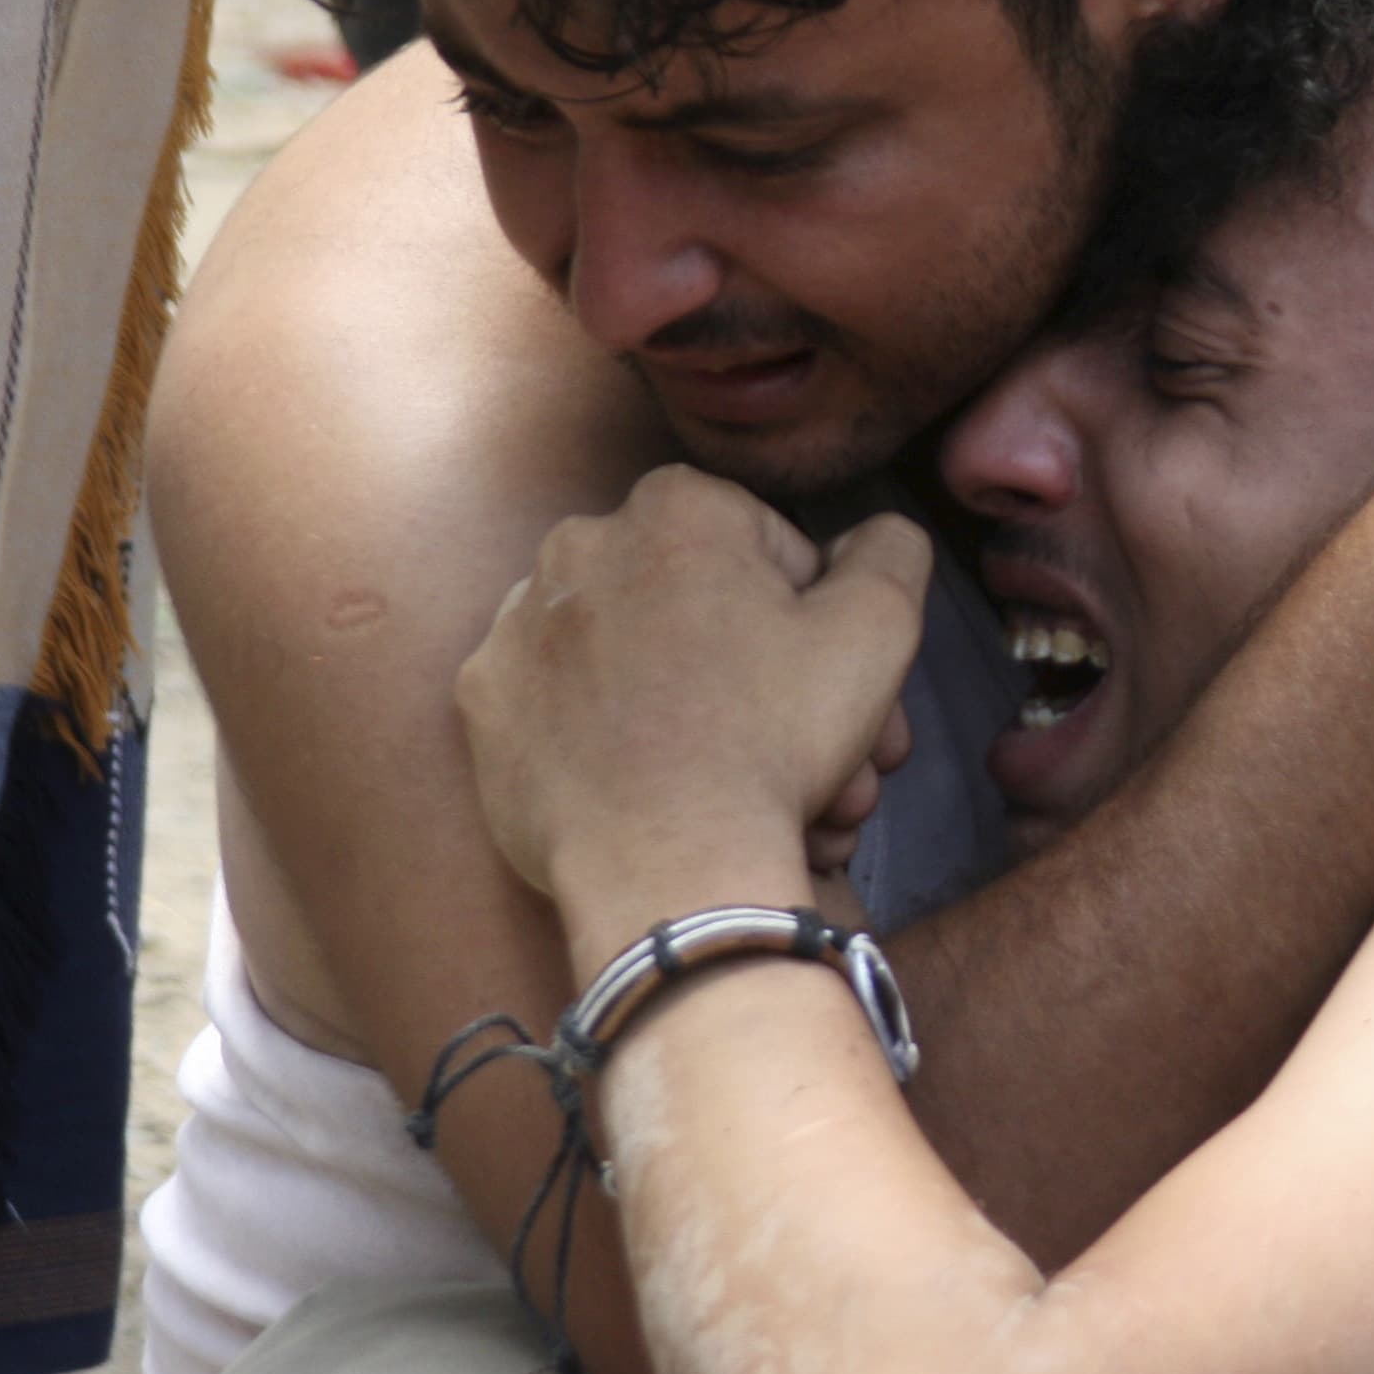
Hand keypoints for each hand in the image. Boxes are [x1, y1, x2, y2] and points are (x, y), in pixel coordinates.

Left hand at [455, 466, 930, 952]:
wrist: (669, 866)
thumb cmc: (774, 739)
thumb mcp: (879, 627)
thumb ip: (890, 552)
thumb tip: (876, 533)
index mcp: (676, 507)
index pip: (774, 554)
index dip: (818, 627)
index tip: (833, 692)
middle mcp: (580, 543)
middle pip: (703, 610)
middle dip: (767, 681)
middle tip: (813, 756)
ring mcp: (517, 625)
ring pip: (637, 658)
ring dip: (696, 708)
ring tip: (746, 788)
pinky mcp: (483, 703)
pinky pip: (567, 708)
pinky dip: (611, 738)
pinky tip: (657, 787)